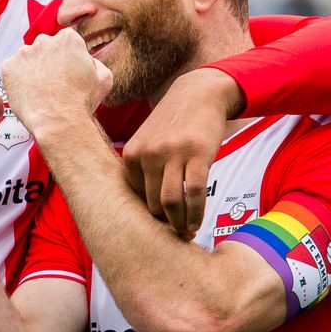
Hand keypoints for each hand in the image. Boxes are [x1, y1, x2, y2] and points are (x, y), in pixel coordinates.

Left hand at [1, 28, 112, 135]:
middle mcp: (44, 41)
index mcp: (68, 39)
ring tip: (40, 90)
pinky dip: (18, 79)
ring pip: (27, 59)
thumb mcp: (104, 78)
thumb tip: (88, 61)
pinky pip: (12, 70)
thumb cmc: (80, 102)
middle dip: (48, 62)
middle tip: (52, 82)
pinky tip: (28, 92)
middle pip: (45, 48)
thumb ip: (95, 63)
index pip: (65, 42)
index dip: (67, 59)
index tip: (66, 71)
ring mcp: (24, 53)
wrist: (58, 120)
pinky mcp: (9, 67)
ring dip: (32, 70)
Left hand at [121, 67, 242, 238]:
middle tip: (175, 238)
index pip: (134, 199)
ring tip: (187, 233)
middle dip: (164, 226)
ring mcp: (171, 153)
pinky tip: (198, 222)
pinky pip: (195, 193)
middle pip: (151, 205)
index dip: (146, 219)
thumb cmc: (173, 124)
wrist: (198, 93)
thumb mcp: (148, 142)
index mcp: (131, 155)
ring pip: (171, 202)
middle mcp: (147, 154)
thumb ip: (142, 170)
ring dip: (180, 224)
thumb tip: (143, 212)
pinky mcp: (197, 153)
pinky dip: (197, 213)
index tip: (157, 231)